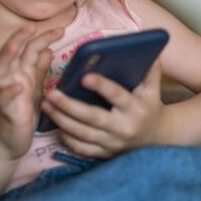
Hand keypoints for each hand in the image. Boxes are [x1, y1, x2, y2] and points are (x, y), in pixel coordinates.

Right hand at [0, 25, 63, 160]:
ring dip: (7, 57)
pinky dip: (10, 92)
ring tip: (17, 46)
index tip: (60, 29)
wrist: (12, 139)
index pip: (29, 48)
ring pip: (1, 70)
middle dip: (20, 38)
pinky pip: (4, 99)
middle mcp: (12, 78)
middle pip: (12, 53)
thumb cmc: (24, 110)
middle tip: (32, 27)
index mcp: (20, 72)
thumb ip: (39, 67)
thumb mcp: (35, 86)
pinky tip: (18, 87)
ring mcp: (7, 93)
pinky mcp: (6, 111)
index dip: (43, 37)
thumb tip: (48, 48)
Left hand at [40, 64, 165, 158]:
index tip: (85, 76)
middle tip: (51, 93)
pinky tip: (55, 125)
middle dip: (69, 106)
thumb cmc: (148, 106)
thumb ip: (150, 70)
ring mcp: (113, 143)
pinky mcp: (105, 153)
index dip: (102, 86)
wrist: (156, 139)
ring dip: (62, 120)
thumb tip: (149, 46)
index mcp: (135, 108)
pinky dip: (67, 138)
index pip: (117, 96)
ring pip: (83, 134)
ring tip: (45, 105)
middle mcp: (123, 127)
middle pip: (93, 117)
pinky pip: (82, 148)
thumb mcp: (152, 89)